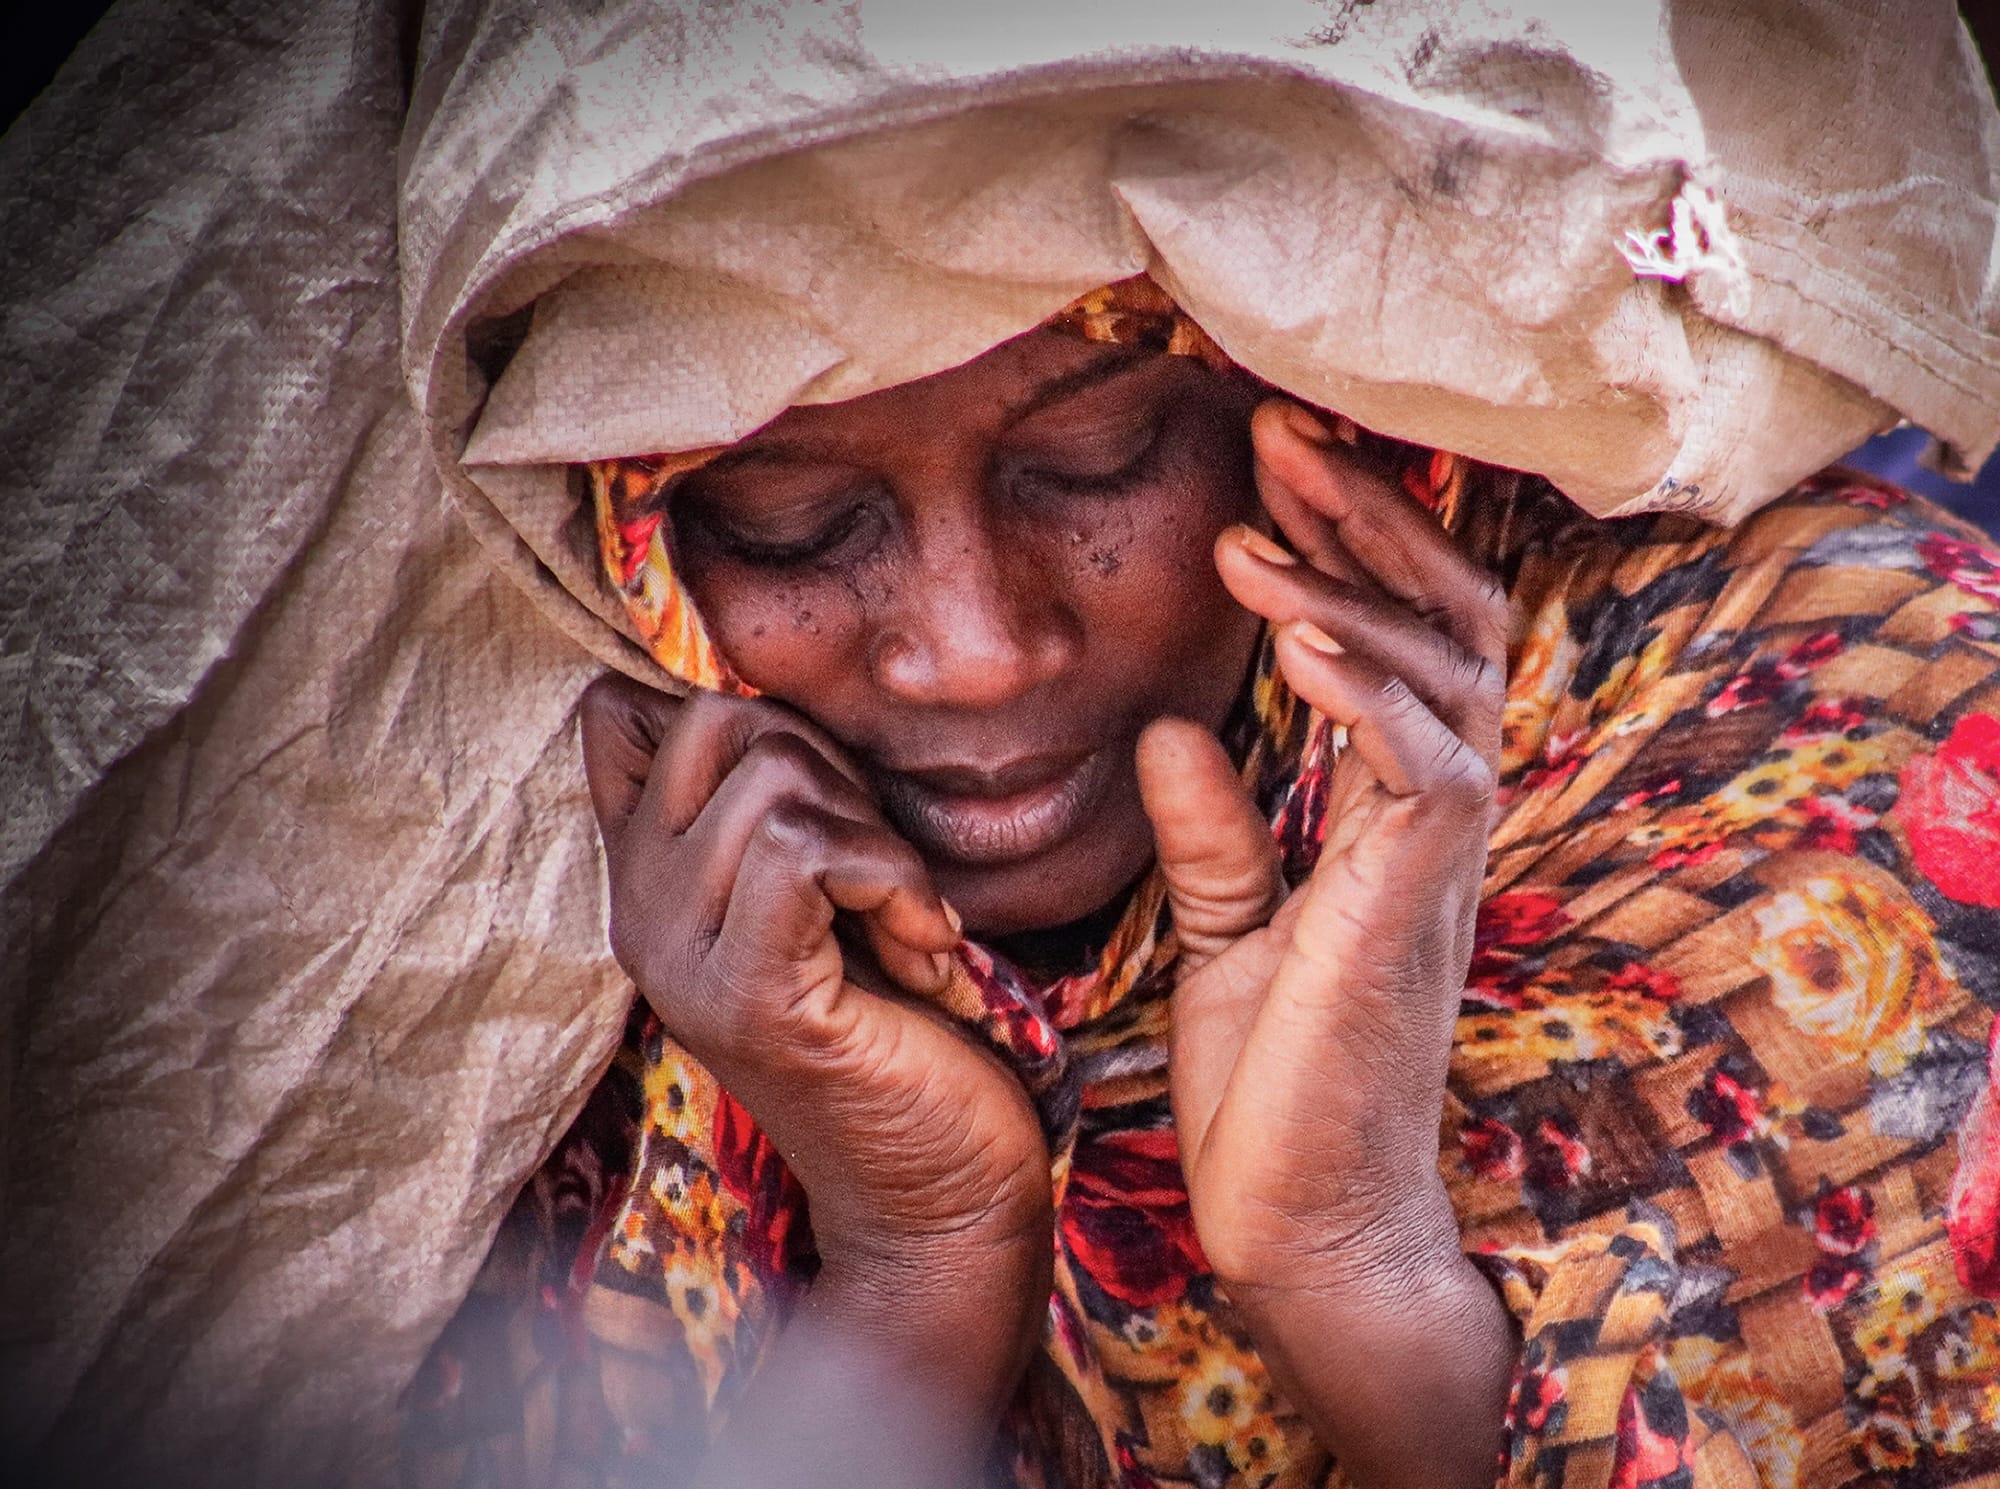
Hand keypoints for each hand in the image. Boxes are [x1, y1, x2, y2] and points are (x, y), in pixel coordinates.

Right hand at [579, 679, 1052, 1294]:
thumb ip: (770, 804)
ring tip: (901, 927)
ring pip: (777, 787)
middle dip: (833, 772)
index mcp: (644, 880)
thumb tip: (729, 689)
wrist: (938, 1191)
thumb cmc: (901, 1025)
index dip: (754, 724)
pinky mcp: (749, 999)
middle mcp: (637, 915)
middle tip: (879, 878)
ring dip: (879, 843)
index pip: (624, 715)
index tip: (827, 817)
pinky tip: (924, 958)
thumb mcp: (822, 889)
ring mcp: (682, 961)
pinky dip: (898, 886)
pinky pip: (812, 854)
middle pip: (722, 725)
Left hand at [1136, 401, 1514, 1488]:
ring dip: (1349, 586)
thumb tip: (1171, 730)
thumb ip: (1216, 835)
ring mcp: (1438, 860)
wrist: (1300, 1221)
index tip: (1266, 471)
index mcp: (1392, 817)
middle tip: (1282, 433)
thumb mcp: (1227, 936)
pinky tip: (1299, 632)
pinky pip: (1424, 765)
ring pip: (1446, 674)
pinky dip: (1365, 689)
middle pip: (1446, 623)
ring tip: (1251, 528)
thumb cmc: (1275, 1087)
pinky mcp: (1417, 906)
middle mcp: (1435, 820)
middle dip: (1367, 520)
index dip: (1345, 547)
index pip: (1398, 641)